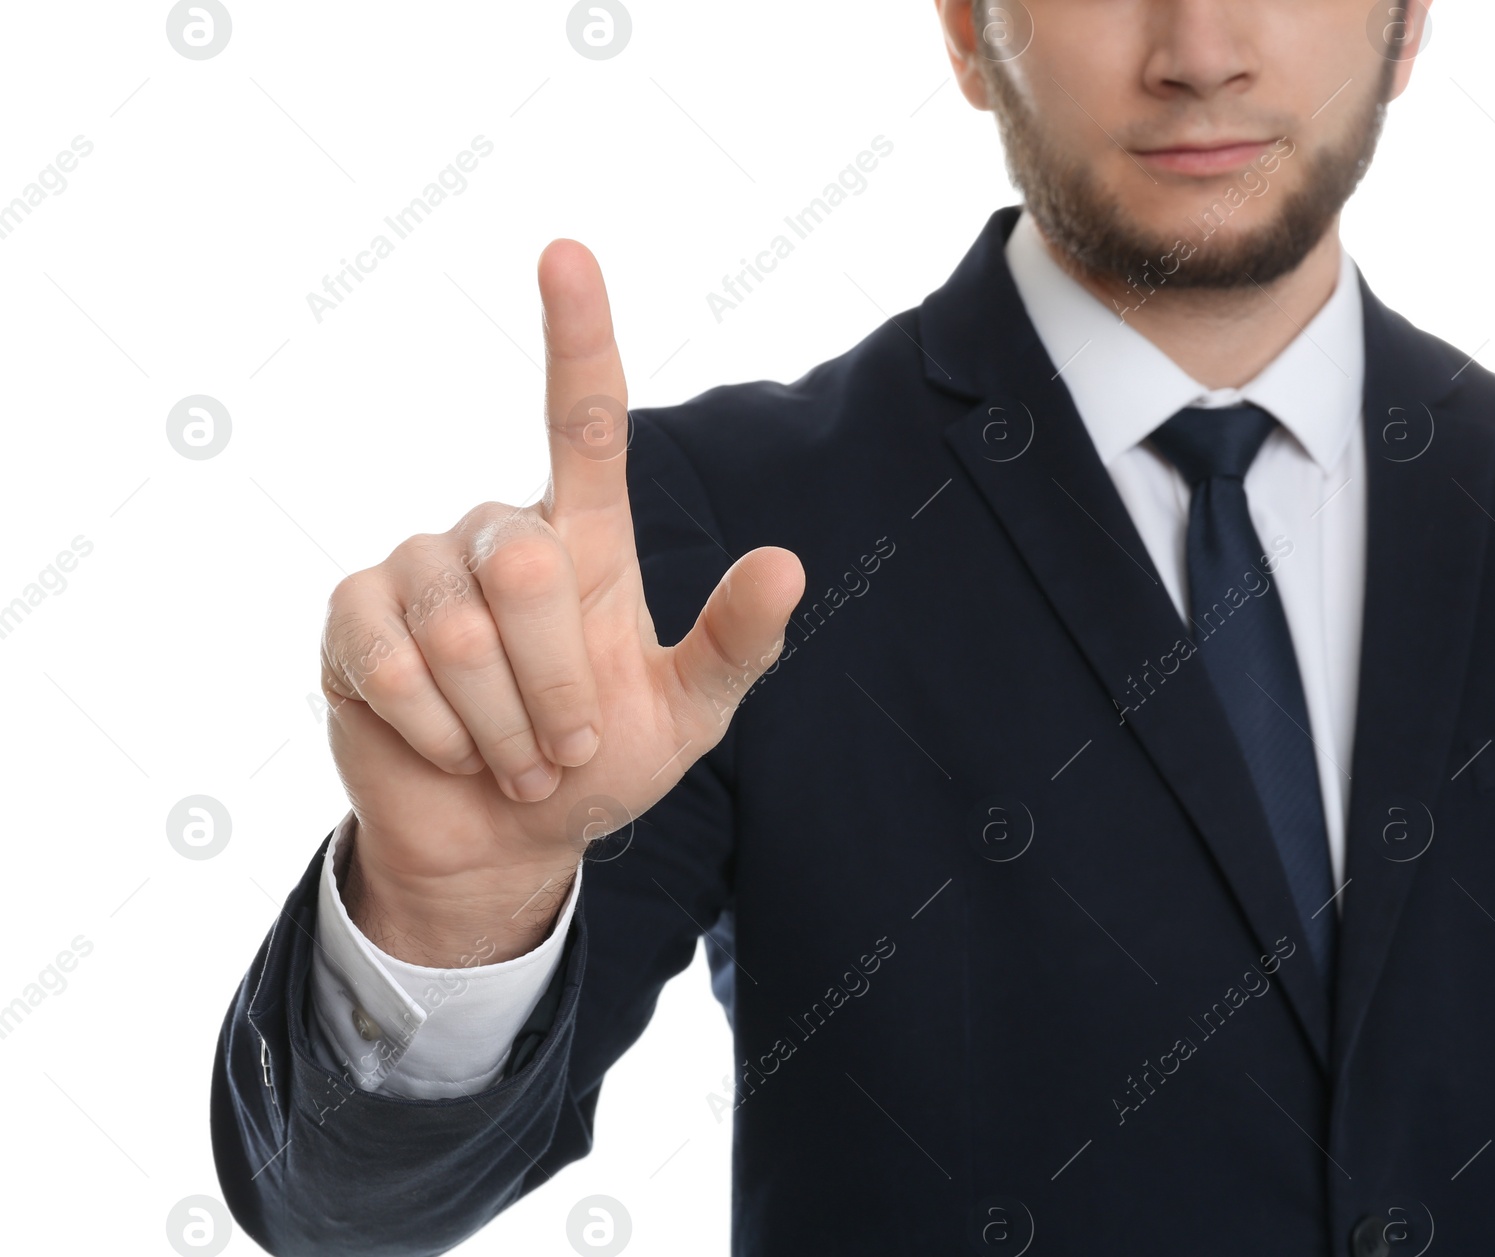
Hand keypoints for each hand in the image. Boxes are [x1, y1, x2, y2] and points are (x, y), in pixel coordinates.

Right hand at [319, 241, 804, 964]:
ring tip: (514, 755)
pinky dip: (438, 735)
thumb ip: (735, 646)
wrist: (501, 836)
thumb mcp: (687, 716)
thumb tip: (788, 563)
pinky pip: (393, 667)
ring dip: (502, 725)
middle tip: (568, 747)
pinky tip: (448, 748)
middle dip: (556, 687)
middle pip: (527, 570)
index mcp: (585, 538)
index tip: (565, 252)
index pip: (582, 418)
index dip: (577, 336)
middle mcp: (499, 532)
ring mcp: (417, 566)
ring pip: (458, 633)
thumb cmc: (599, 763)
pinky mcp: (352, 614)